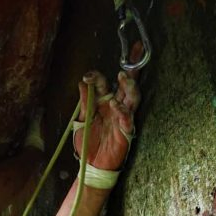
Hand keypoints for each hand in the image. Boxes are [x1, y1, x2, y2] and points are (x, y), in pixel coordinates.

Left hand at [73, 46, 141, 171]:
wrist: (92, 165)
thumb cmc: (88, 144)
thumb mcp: (81, 122)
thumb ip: (84, 103)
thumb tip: (83, 83)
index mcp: (102, 101)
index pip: (103, 82)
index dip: (97, 76)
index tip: (88, 76)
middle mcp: (115, 106)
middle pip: (125, 84)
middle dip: (130, 68)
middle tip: (134, 50)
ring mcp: (122, 117)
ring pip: (132, 96)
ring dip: (129, 85)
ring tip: (122, 76)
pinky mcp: (126, 130)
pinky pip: (128, 118)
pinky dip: (123, 111)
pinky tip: (116, 105)